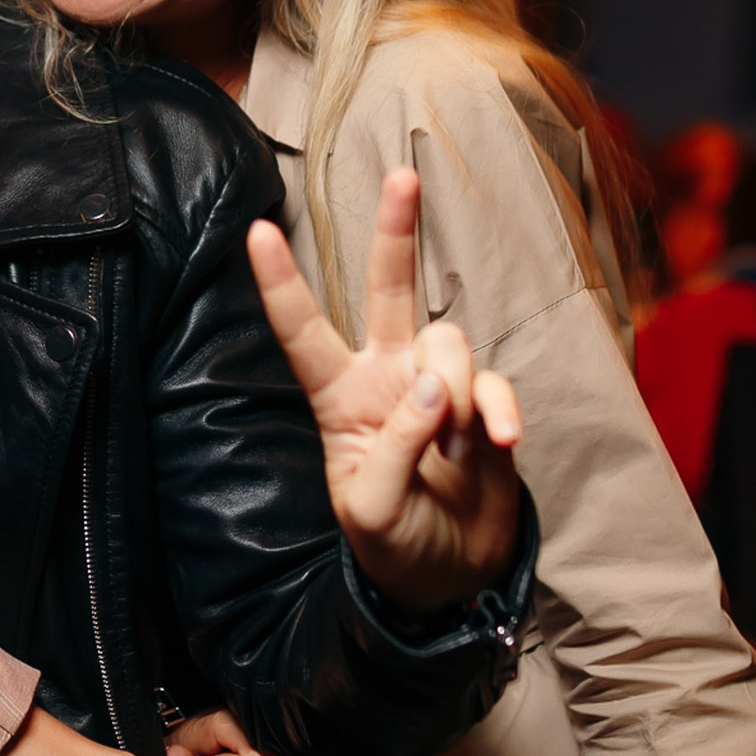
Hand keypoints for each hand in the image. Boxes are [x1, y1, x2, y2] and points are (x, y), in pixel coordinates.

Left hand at [247, 168, 523, 616]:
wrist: (450, 579)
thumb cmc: (392, 546)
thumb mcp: (372, 510)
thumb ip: (397, 444)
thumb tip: (435, 383)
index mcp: (338, 399)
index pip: (301, 332)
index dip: (280, 283)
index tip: (256, 228)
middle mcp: (386, 377)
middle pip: (388, 290)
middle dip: (395, 231)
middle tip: (401, 175)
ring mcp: (437, 387)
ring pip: (450, 341)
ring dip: (458, 395)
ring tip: (457, 454)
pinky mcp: (484, 405)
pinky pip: (497, 385)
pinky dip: (499, 411)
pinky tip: (499, 445)